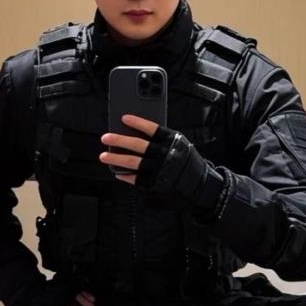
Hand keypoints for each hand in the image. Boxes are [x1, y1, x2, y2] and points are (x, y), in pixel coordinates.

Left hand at [100, 115, 224, 212]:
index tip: (123, 118)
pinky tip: (117, 172)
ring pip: (133, 162)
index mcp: (172, 141)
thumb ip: (163, 141)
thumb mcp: (181, 146)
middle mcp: (165, 154)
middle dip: (119, 140)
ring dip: (116, 158)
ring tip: (104, 155)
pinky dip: (125, 175)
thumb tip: (137, 136)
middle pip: (137, 144)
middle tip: (106, 137)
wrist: (202, 187)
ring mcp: (159, 170)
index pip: (152, 128)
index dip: (136, 122)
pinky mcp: (155, 184)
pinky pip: (135, 179)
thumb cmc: (189, 165)